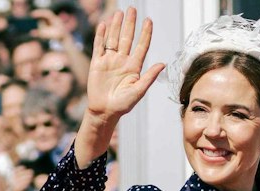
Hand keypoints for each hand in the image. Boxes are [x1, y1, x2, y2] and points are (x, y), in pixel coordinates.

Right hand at [84, 7, 163, 123]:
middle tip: (132, 9)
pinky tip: (104, 24)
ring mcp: (109, 61)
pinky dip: (101, 35)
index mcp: (134, 67)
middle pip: (127, 38)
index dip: (145, 33)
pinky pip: (99, 46)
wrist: (104, 112)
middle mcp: (122, 61)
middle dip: (130, 24)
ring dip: (116, 26)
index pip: (141, 46)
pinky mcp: (97, 63)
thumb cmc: (123, 105)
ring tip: (119, 12)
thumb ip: (149, 77)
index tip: (148, 20)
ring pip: (113, 39)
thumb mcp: (138, 91)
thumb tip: (162, 64)